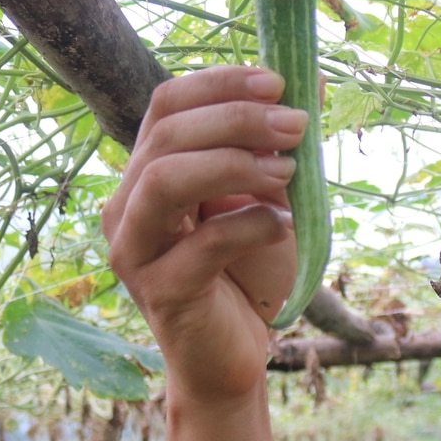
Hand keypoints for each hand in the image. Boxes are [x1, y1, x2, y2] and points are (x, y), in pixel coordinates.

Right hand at [103, 66, 308, 406]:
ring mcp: (135, 251)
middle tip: (295, 126)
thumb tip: (313, 85)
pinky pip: (202, 244)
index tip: (277, 83)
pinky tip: (283, 225)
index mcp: (146, 174)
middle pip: (166, 134)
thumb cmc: (245, 275)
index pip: (166, 105)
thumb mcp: (262, 200)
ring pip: (165, 180)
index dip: (220, 84)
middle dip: (237, 120)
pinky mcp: (160, 292)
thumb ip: (270, 151)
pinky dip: (252, 224)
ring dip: (234, 164)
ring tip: (287, 172)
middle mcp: (127, 207)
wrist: (232, 357)